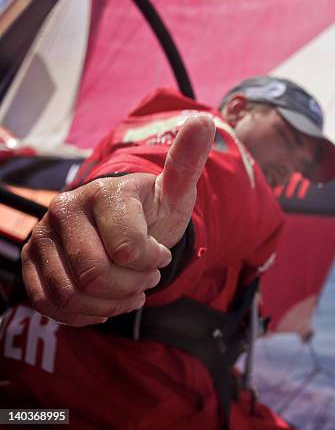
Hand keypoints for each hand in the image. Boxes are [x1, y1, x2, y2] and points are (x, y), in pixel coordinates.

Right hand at [21, 114, 215, 325]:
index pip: (128, 249)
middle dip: (132, 285)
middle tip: (146, 277)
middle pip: (97, 275)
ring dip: (111, 302)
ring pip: (72, 294)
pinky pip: (50, 305)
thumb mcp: (175, 190)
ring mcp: (41, 238)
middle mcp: (63, 210)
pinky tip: (105, 303)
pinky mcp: (30, 265)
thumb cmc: (153, 210)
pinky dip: (84, 313)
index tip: (160, 253)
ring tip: (129, 291)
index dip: (152, 261)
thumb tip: (204, 120)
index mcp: (102, 192)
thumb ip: (186, 161)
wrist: (125, 224)